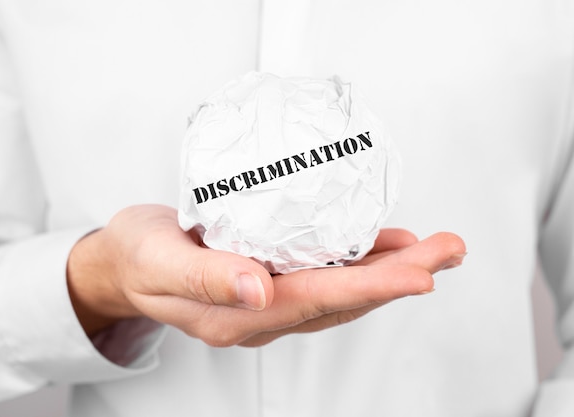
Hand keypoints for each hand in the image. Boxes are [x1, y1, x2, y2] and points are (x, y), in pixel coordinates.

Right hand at [67, 204, 465, 346]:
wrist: (123, 262)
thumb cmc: (138, 256)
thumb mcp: (160, 260)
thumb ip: (208, 278)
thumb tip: (259, 290)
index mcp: (238, 316)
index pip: (317, 302)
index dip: (372, 288)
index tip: (421, 274)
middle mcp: (263, 314)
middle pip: (344, 299)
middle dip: (401, 276)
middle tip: (450, 250)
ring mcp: (270, 301)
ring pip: (342, 290)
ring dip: (391, 270)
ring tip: (436, 247)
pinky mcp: (272, 281)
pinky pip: (324, 275)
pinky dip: (360, 262)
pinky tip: (386, 245)